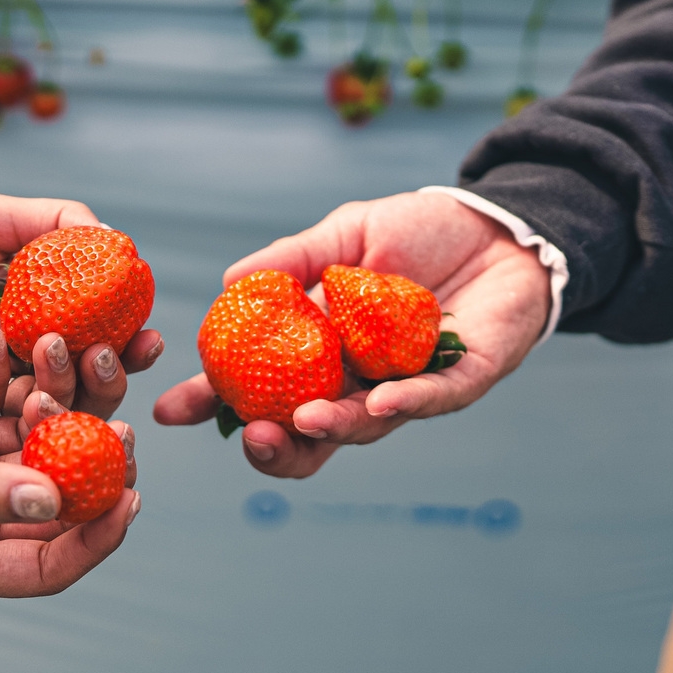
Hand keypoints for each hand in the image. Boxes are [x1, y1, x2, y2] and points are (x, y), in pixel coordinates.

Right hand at [0, 365, 140, 596]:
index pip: (48, 563)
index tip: (130, 497)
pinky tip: (28, 342)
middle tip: (128, 428)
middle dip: (94, 466)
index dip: (96, 537)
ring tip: (78, 364)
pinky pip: (5, 401)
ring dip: (62, 407)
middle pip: (57, 501)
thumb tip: (51, 501)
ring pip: (38, 442)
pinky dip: (20, 377)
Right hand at [153, 191, 550, 477]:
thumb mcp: (346, 233)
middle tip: (249, 436)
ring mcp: (407, 388)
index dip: (214, 403)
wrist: (501, 225)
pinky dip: (405, 402)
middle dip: (274, 446)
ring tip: (302, 421)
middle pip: (306, 435)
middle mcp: (358, 382)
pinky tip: (380, 403)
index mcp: (320, 354)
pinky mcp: (462, 380)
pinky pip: (431, 399)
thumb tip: (231, 281)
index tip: (171, 411)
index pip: (257, 388)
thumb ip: (294, 258)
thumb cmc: (422, 233)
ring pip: (364, 426)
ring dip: (332, 428)